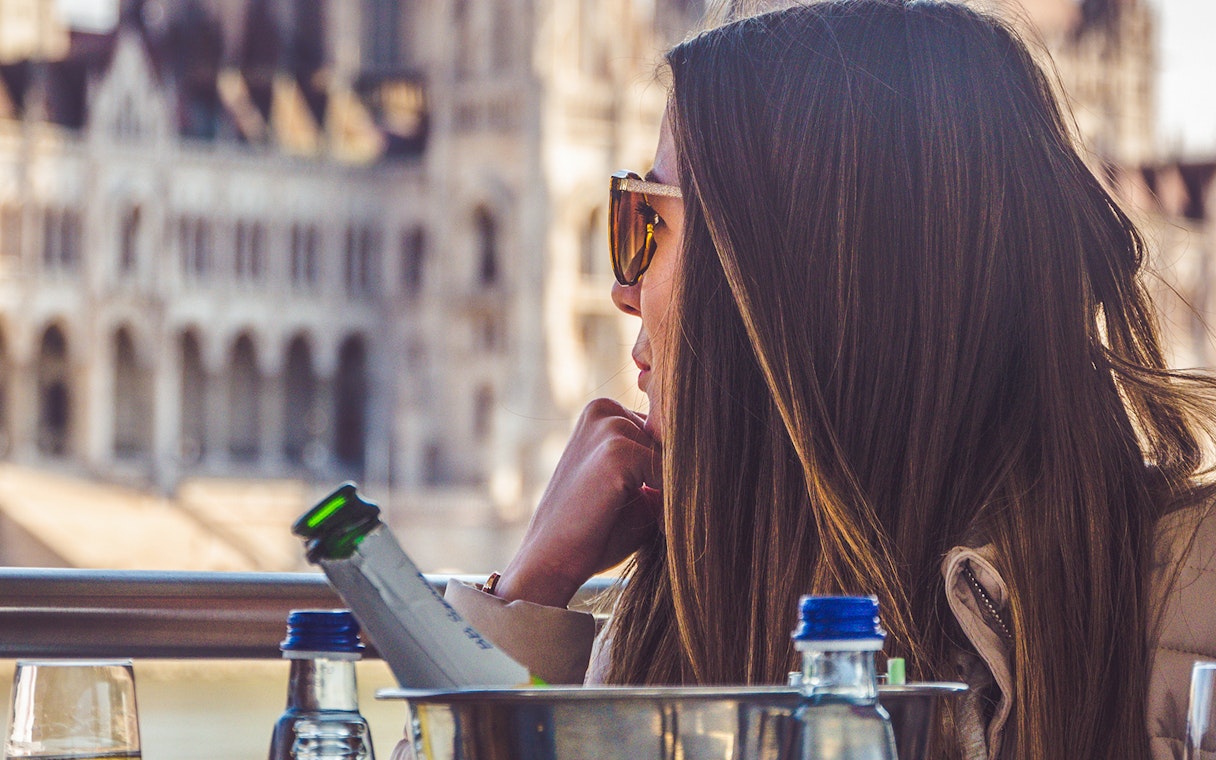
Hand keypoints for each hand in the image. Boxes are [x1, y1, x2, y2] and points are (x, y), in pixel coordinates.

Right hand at [496, 398, 661, 607]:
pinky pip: (670, 474)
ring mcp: (609, 427)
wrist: (552, 560)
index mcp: (604, 411)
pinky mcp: (616, 452)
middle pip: (674, 439)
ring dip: (675, 489)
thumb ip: (663, 466)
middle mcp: (605, 408)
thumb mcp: (635, 487)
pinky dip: (671, 502)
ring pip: (674, 456)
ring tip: (657, 518)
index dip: (671, 470)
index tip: (666, 498)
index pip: (666, 431)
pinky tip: (655, 522)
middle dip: (676, 477)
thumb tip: (716, 457)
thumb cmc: (596, 529)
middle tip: (664, 512)